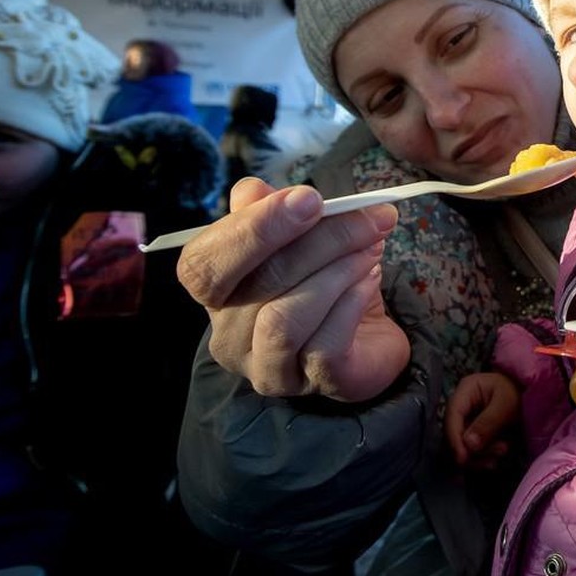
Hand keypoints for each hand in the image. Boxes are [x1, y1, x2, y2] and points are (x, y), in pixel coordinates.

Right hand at [176, 176, 409, 401]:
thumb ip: (271, 211)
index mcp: (215, 293)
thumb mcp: (298, 237)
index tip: (309, 198)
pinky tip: (371, 279)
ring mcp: (267, 368)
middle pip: (259, 282)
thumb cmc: (323, 281)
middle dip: (320, 240)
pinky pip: (325, 344)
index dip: (253, 228)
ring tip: (372, 248)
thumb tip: (253, 191)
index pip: (203, 264)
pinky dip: (352, 302)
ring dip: (338, 272)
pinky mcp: (312, 384)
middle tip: (368, 217)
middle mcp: (229, 337)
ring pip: (287, 317)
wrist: (367, 337)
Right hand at [444, 371, 519, 467]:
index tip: (463, 459)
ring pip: (462, 445)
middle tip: (501, 451)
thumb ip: (488, 423)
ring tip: (503, 451)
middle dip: (474, 449)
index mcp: (466, 389)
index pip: (452, 415)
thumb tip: (469, 445)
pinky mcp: (471, 433)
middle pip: (455, 434)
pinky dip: (482, 458)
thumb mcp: (507, 404)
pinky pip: (470, 450)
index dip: (454, 439)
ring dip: (480, 455)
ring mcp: (465, 419)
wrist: (530, 396)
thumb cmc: (520, 392)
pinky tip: (495, 460)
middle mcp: (461, 405)